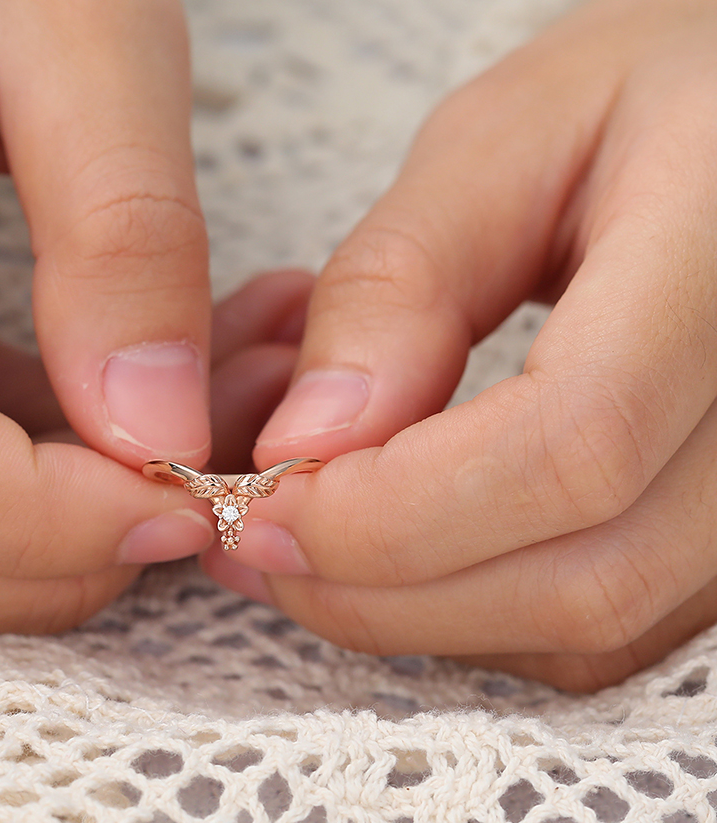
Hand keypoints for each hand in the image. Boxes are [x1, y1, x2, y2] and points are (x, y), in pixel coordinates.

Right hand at [0, 0, 223, 632]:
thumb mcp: (84, 29)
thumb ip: (123, 228)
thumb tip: (152, 431)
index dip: (21, 511)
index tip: (178, 499)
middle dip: (26, 560)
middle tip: (177, 498)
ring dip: (24, 548)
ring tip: (152, 455)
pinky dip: (15, 502)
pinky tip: (101, 422)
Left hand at [204, 0, 716, 691]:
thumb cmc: (649, 110)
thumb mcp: (504, 144)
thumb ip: (398, 286)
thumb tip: (307, 445)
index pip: (566, 448)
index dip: (393, 513)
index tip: (264, 502)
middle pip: (579, 579)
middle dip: (379, 591)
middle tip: (254, 541)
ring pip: (588, 629)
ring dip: (415, 618)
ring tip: (304, 552)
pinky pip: (603, 631)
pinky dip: (475, 619)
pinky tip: (398, 561)